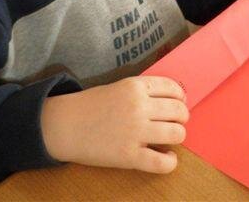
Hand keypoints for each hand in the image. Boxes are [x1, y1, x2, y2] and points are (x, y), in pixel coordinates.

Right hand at [41, 76, 188, 173]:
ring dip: (178, 136)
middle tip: (176, 121)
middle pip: (178, 111)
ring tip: (170, 138)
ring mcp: (135, 131)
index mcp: (135, 86)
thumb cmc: (92, 105)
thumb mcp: (119, 87)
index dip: (181, 97)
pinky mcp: (129, 156)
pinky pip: (162, 162)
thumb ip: (142, 91)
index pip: (172, 88)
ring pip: (177, 133)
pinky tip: (167, 157)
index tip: (180, 102)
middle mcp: (138, 106)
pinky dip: (170, 161)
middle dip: (182, 117)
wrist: (66, 125)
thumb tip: (172, 99)